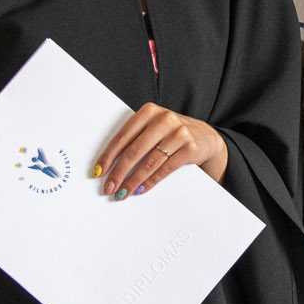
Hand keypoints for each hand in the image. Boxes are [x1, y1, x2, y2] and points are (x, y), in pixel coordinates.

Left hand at [95, 104, 226, 196]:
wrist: (205, 137)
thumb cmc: (171, 133)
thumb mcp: (154, 127)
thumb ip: (135, 138)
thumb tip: (109, 164)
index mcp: (149, 111)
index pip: (123, 136)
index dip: (108, 156)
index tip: (99, 171)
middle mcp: (164, 119)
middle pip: (134, 151)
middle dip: (119, 172)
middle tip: (109, 188)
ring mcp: (179, 133)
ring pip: (149, 162)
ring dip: (133, 181)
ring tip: (123, 193)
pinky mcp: (190, 148)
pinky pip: (165, 169)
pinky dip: (150, 181)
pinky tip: (141, 189)